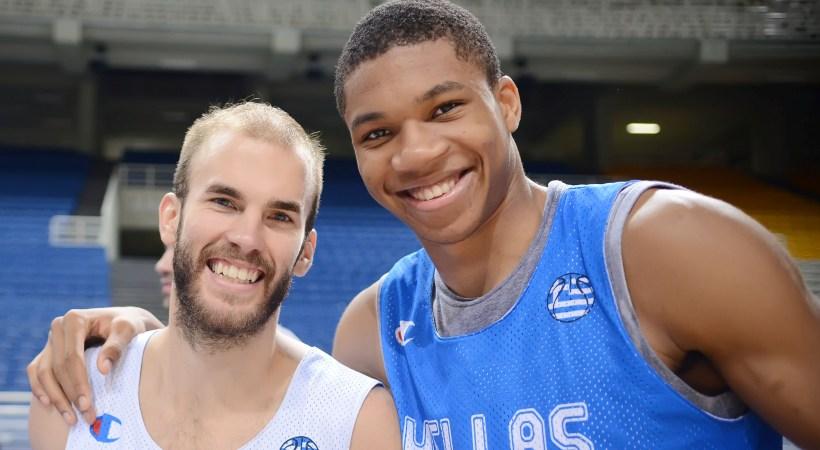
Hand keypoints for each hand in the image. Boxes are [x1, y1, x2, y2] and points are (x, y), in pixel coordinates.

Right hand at [26, 307, 163, 424]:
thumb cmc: (129, 325)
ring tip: (71, 418)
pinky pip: (36, 372)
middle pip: (57, 368)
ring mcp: (52, 340)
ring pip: (43, 373)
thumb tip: (103, 369)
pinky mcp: (49, 351)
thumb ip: (117, 346)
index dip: (78, 383)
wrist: (125, 321)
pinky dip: (40, 389)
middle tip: (85, 417)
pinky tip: (49, 405)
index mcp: (74, 320)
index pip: (72, 358)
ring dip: (55, 398)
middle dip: (69, 396)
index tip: (87, 405)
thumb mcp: (128, 330)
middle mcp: (58, 328)